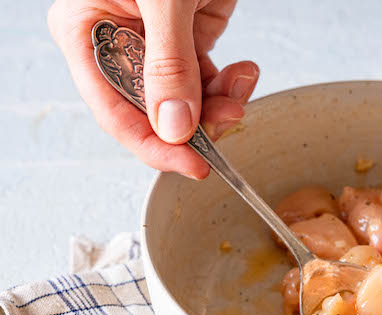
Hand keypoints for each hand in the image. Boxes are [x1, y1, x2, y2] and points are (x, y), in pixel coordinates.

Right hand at [48, 0, 257, 179]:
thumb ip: (168, 62)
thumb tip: (175, 128)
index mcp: (86, 32)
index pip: (114, 112)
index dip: (154, 145)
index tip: (194, 166)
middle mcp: (117, 45)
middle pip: (153, 114)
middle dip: (197, 124)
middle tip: (233, 118)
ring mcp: (155, 46)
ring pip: (186, 104)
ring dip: (221, 106)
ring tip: (243, 85)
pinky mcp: (187, 40)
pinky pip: (208, 82)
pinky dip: (231, 86)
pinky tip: (245, 71)